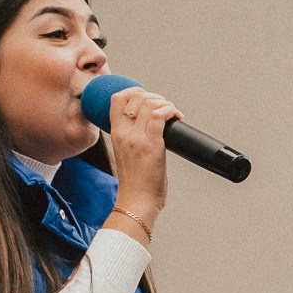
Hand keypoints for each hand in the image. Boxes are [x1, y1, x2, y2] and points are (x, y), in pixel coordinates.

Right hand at [103, 85, 179, 233]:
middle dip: (155, 96)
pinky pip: (160, 115)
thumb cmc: (136, 182)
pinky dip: (171, 111)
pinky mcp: (151, 144)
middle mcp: (123, 133)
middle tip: (165, 108)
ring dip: (165, 103)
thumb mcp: (127, 153)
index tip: (148, 98)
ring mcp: (136, 138)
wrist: (137, 202)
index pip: (117, 99)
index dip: (134, 91)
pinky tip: (177, 118)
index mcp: (116, 134)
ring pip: (148, 102)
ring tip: (172, 114)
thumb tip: (153, 123)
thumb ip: (134, 136)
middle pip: (135, 96)